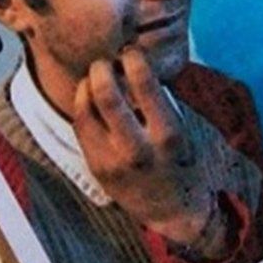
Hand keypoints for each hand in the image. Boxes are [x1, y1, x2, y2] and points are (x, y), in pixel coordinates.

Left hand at [73, 47, 227, 257]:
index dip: (134, 61)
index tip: (131, 51)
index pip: (146, 86)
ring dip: (86, 86)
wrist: (172, 211)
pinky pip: (80, 129)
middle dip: (101, 70)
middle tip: (102, 62)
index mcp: (167, 135)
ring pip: (85, 112)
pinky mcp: (97, 169)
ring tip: (92, 77)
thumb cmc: (179, 160)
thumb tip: (131, 64)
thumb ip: (158, 101)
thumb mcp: (181, 130)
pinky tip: (87, 98)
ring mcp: (113, 162)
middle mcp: (138, 149)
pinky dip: (81, 107)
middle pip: (107, 97)